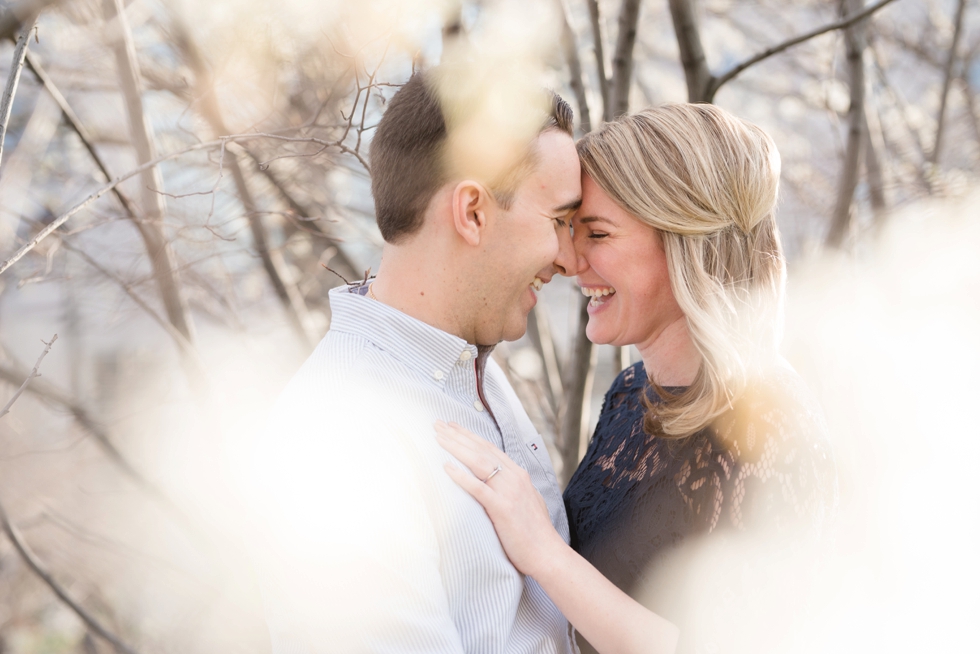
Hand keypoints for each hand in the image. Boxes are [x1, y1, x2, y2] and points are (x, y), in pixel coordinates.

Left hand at [434, 421, 566, 578]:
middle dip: (458, 435)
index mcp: (519, 475)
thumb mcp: (527, 501)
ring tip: (438, 438)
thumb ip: (513, 488)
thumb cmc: (535, 533)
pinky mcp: (502, 508)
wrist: (547, 554)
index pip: (490, 448)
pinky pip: (478, 488)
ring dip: (456, 448)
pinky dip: (461, 476)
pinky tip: (446, 467)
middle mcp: (514, 478)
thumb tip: (498, 482)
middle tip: (438, 424)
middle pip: (481, 450)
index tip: (452, 426)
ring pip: (478, 462)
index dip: (469, 436)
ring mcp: (509, 492)